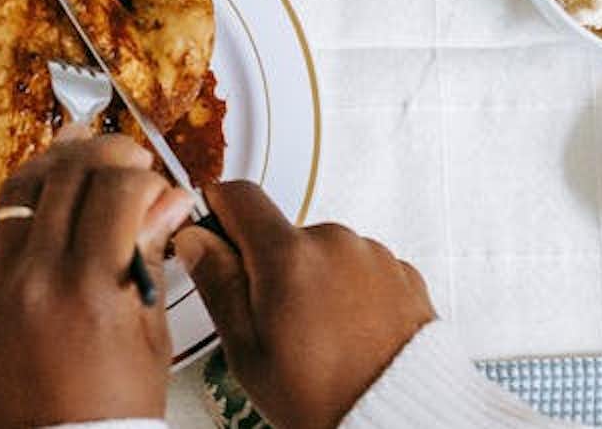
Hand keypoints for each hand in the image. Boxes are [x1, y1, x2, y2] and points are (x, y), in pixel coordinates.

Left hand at [0, 136, 194, 428]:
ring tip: (86, 164)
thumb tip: (167, 202)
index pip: (115, 190)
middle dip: (104, 154)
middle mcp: (33, 280)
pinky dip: (23, 204)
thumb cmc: (109, 417)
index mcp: (87, 290)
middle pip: (65, 175)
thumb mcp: (149, 337)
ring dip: (56, 166)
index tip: (157, 185)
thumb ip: (151, 258)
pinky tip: (48, 202)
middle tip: (129, 158)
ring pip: (19, 190)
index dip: (144, 177)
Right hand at [175, 183, 435, 428]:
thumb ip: (217, 283)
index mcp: (289, 256)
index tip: (214, 234)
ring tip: (318, 335)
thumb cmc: (324, 397)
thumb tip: (197, 242)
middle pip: (283, 232)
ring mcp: (375, 256)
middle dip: (270, 265)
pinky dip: (350, 292)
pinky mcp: (404, 274)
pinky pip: (361, 269)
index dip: (218, 211)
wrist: (398, 420)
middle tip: (273, 320)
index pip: (239, 195)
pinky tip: (347, 333)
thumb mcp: (247, 349)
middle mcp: (336, 243)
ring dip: (315, 280)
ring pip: (324, 252)